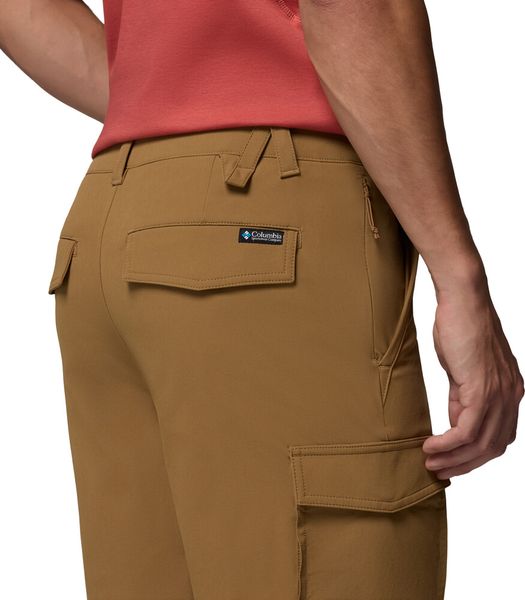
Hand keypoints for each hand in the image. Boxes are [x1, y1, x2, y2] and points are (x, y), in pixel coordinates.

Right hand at [422, 281, 522, 478]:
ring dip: (453, 459)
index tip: (451, 462)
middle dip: (464, 465)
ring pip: (480, 444)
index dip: (475, 456)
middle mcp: (512, 396)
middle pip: (492, 448)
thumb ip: (463, 397)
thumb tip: (455, 422)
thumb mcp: (464, 370)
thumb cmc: (461, 328)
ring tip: (429, 462)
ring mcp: (500, 394)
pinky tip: (431, 446)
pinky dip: (448, 444)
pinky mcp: (482, 389)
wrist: (464, 301)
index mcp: (511, 392)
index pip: (499, 437)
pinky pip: (466, 430)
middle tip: (438, 470)